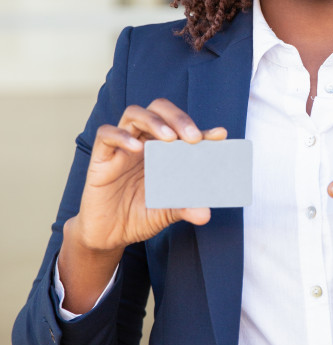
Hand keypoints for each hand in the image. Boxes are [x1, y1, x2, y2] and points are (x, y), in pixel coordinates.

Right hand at [58, 99, 225, 312]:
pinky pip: (106, 135)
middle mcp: (144, 142)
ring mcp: (122, 147)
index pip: (183, 130)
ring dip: (154, 121)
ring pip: (134, 114)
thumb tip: (206, 213)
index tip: (220, 136)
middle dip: (178, 118)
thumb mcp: (167, 212)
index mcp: (163, 150)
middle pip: (158, 109)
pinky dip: (121, 136)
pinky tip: (137, 148)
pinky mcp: (101, 158)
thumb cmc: (139, 216)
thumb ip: (185, 207)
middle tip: (193, 138)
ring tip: (169, 138)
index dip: (202, 130)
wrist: (109, 235)